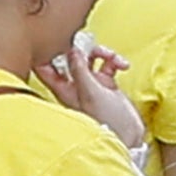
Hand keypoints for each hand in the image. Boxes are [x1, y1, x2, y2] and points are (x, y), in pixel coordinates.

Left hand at [53, 41, 147, 156]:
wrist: (129, 135)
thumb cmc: (107, 122)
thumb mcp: (90, 92)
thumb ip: (80, 69)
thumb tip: (71, 49)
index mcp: (64, 89)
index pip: (45, 67)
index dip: (46, 52)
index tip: (53, 39)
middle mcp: (75, 85)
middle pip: (70, 57)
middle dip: (79, 48)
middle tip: (87, 44)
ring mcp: (90, 83)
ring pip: (90, 58)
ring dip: (102, 53)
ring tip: (112, 57)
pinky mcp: (106, 83)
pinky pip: (108, 64)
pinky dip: (115, 62)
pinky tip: (122, 66)